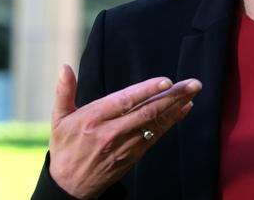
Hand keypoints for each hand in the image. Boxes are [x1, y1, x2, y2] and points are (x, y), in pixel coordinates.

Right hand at [49, 65, 201, 198]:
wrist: (69, 186)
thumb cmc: (66, 147)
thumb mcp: (60, 119)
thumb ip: (65, 91)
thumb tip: (65, 67)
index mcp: (93, 118)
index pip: (124, 101)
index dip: (147, 91)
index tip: (166, 81)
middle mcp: (110, 132)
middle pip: (147, 111)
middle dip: (172, 96)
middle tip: (193, 84)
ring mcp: (124, 145)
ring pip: (154, 123)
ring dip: (176, 107)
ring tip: (193, 92)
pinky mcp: (133, 155)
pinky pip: (155, 135)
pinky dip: (171, 121)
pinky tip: (184, 109)